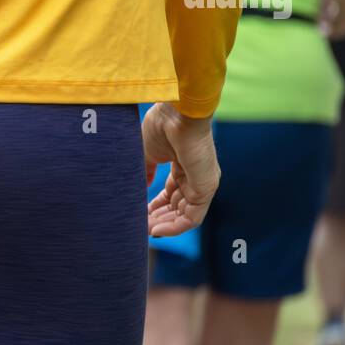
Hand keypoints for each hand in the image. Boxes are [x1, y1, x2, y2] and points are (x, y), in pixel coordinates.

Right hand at [141, 102, 219, 237]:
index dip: (155, 206)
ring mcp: (202, 183)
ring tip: (144, 230)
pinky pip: (192, 217)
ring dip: (164, 225)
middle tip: (139, 226)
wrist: (177, 114)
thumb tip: (140, 188)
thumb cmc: (162, 127)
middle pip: (177, 206)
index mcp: (183, 165)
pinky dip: (175, 227)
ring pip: (184, 215)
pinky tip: (157, 230)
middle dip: (158, 218)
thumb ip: (145, 172)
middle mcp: (195, 176)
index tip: (138, 214)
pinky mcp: (206, 188)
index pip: (171, 193)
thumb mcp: (147, 154)